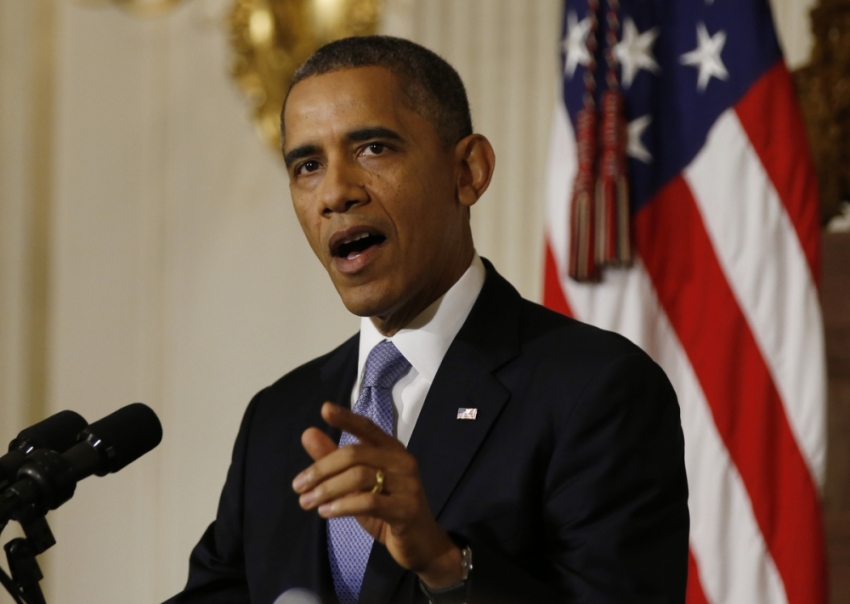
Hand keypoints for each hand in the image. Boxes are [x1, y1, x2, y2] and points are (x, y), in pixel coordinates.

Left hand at [292, 402, 462, 587]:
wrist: (420, 543)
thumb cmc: (386, 510)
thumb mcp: (357, 486)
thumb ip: (333, 459)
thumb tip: (308, 432)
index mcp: (391, 450)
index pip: (367, 427)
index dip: (346, 418)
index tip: (324, 409)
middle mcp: (402, 461)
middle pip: (355, 454)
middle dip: (322, 469)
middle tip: (298, 486)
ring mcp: (407, 484)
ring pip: (360, 477)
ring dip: (327, 489)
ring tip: (306, 502)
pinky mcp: (406, 509)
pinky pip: (369, 502)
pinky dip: (343, 506)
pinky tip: (325, 513)